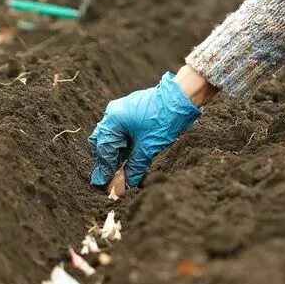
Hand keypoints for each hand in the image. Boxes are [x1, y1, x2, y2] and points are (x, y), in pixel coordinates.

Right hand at [88, 71, 201, 189]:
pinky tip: (127, 158)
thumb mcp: (148, 147)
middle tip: (108, 178)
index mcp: (113, 120)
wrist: (181, 98)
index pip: (104, 149)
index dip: (105, 168)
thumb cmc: (164, 119)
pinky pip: (121, 132)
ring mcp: (122, 111)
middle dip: (106, 160)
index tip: (103, 183)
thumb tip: (125, 186)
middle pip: (103, 142)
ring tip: (118, 172)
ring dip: (115, 154)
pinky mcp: (131, 113)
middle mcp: (113, 114)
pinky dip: (123, 146)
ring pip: (112, 138)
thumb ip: (134, 167)